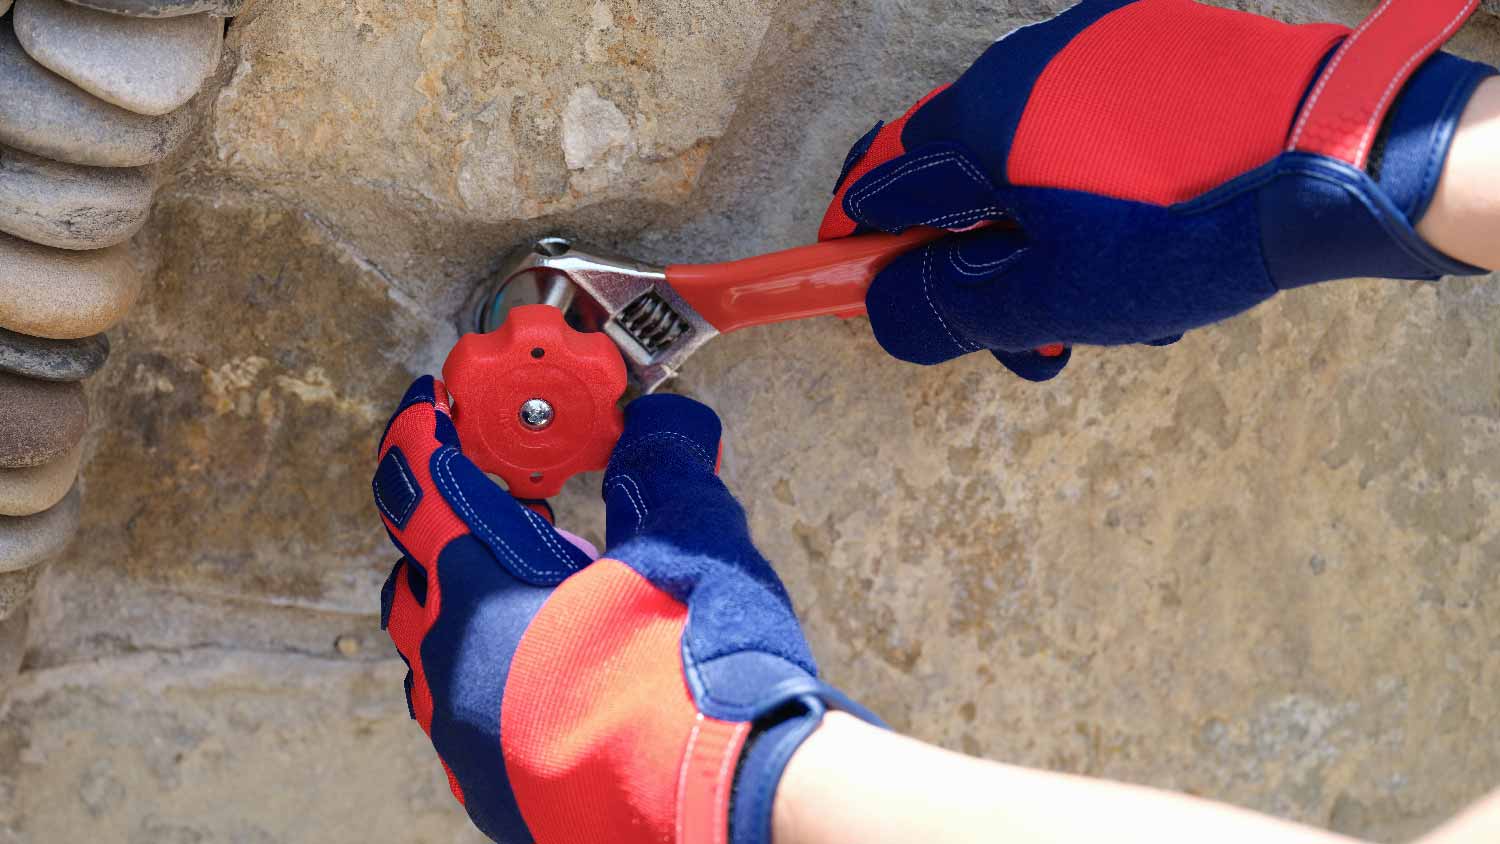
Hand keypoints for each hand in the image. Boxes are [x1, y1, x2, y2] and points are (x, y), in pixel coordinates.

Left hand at [372, 377, 875, 843]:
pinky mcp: (491, 794)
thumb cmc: (695, 674)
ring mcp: (465, 739)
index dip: (419, 437)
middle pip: (414, 579)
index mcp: (481, 592)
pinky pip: (467, 722)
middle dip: (448, 537)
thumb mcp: (690, 542)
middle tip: (514, 513)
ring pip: (436, 657)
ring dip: (473, 615)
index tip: (426, 408)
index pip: (421, 489)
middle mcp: (453, 665)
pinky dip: (494, 682)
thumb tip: (662, 422)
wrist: (716, 802)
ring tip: (545, 601)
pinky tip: (556, 677)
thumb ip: (662, 470)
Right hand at [821, 0, 1495, 379]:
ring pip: (1027, 159)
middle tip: (1019, 335)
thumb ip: (949, 307)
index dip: (855, 241)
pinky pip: (1087, 128)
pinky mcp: (1156, 48)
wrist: (1341, 154)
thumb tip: (878, 311)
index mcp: (983, 120)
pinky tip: (1145, 242)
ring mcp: (1094, 50)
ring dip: (1042, 240)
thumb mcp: (1054, 295)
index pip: (876, 178)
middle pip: (957, 176)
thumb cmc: (1183, 231)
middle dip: (975, 264)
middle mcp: (1025, 66)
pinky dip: (1088, 191)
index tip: (854, 287)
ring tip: (1106, 306)